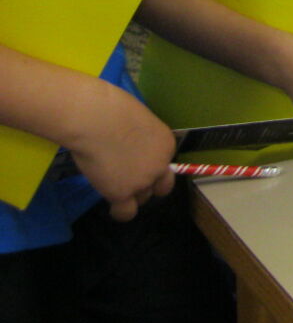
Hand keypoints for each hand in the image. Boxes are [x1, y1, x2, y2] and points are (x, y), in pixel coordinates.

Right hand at [61, 82, 176, 221]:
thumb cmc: (112, 109)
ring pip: (142, 199)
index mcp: (167, 144)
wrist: (96, 119)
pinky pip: (125, 213)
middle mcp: (159, 166)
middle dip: (149, 186)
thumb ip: (141, 138)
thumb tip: (130, 143)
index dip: (150, 165)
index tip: (135, 162)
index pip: (164, 164)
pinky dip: (119, 212)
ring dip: (131, 195)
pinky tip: (112, 205)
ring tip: (113, 185)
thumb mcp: (138, 122)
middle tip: (129, 179)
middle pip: (160, 187)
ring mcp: (142, 181)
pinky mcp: (121, 193)